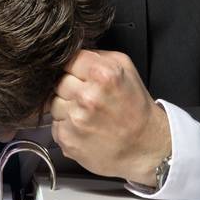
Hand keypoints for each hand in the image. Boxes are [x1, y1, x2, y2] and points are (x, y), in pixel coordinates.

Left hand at [50, 49, 171, 186]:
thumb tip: (73, 53)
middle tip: (89, 98)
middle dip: (71, 88)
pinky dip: (67, 127)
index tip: (81, 76)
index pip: (68, 60)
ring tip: (87, 115)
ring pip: (54, 104)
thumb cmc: (135, 108)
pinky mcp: (68, 139)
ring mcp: (76, 120)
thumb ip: (97, 56)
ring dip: (66, 108)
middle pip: (59, 82)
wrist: (145, 146)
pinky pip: (55, 125)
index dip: (75, 69)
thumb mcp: (125, 68)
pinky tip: (84, 129)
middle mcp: (88, 97)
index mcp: (103, 75)